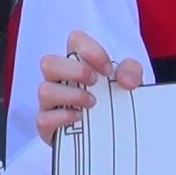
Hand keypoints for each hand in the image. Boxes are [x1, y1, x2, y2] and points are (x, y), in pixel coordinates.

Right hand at [36, 29, 143, 144]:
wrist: (116, 134)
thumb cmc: (115, 101)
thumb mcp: (129, 83)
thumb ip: (131, 72)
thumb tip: (125, 80)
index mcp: (77, 62)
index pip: (75, 40)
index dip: (91, 50)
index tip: (108, 69)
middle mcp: (58, 79)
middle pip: (49, 62)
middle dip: (74, 71)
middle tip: (94, 82)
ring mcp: (50, 103)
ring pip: (44, 90)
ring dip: (72, 95)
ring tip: (92, 103)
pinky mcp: (48, 126)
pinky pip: (44, 119)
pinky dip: (63, 117)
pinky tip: (80, 118)